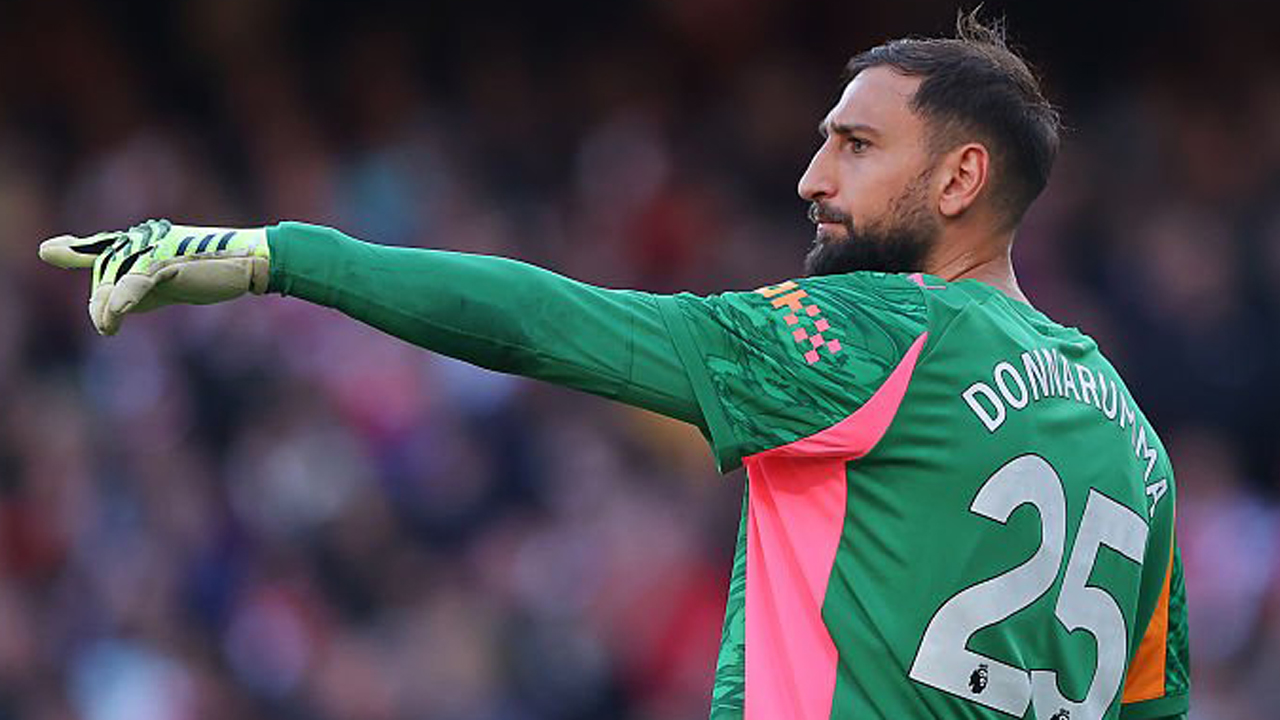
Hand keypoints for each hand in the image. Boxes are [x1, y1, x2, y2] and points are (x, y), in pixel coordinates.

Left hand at [38, 219, 269, 334]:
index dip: (76, 250)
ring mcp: (155, 249)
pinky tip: (115, 318)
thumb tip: (111, 314)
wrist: (251, 263)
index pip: (103, 247)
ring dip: (106, 307)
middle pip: (106, 269)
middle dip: (101, 299)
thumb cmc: (213, 273)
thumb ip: (136, 294)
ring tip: (107, 328)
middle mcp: (144, 240)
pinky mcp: (168, 262)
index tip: (51, 251)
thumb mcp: (169, 284)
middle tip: (106, 326)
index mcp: (144, 243)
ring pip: (115, 278)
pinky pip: (137, 282)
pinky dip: (125, 300)